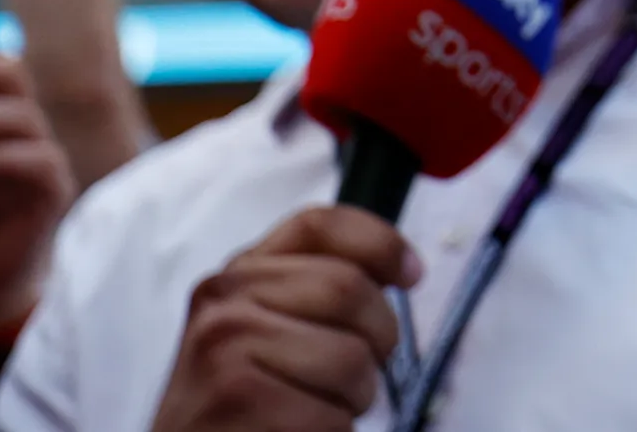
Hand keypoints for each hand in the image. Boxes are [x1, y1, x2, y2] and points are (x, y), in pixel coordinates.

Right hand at [150, 207, 415, 431]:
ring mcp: (225, 349)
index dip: (380, 243)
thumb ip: (317, 290)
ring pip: (350, 359)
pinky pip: (330, 417)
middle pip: (349, 290)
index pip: (320, 225)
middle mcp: (224, 301)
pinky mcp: (237, 400)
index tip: (411, 274)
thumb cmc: (241, 401)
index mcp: (239, 275)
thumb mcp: (267, 329)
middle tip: (358, 375)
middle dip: (378, 340)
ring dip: (354, 399)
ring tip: (317, 411)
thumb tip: (407, 269)